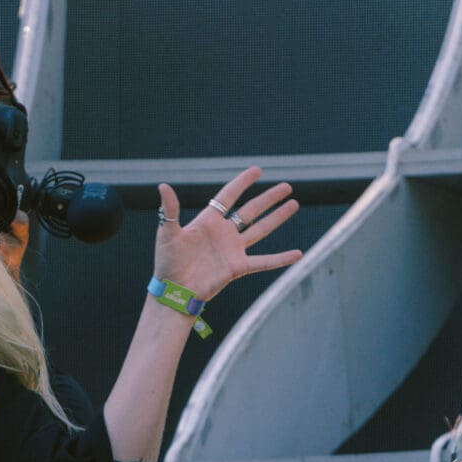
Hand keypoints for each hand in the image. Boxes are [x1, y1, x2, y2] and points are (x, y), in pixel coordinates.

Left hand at [153, 167, 301, 300]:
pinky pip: (264, 262)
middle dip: (269, 198)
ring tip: (294, 204)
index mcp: (208, 221)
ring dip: (278, 217)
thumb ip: (170, 210)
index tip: (257, 170)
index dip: (242, 183)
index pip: (228, 196)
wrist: (174, 291)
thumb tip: (163, 186)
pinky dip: (281, 259)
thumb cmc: (168, 263)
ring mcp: (233, 250)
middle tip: (286, 186)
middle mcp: (224, 233)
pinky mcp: (238, 267)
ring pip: (261, 229)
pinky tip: (298, 254)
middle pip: (251, 210)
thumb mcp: (168, 233)